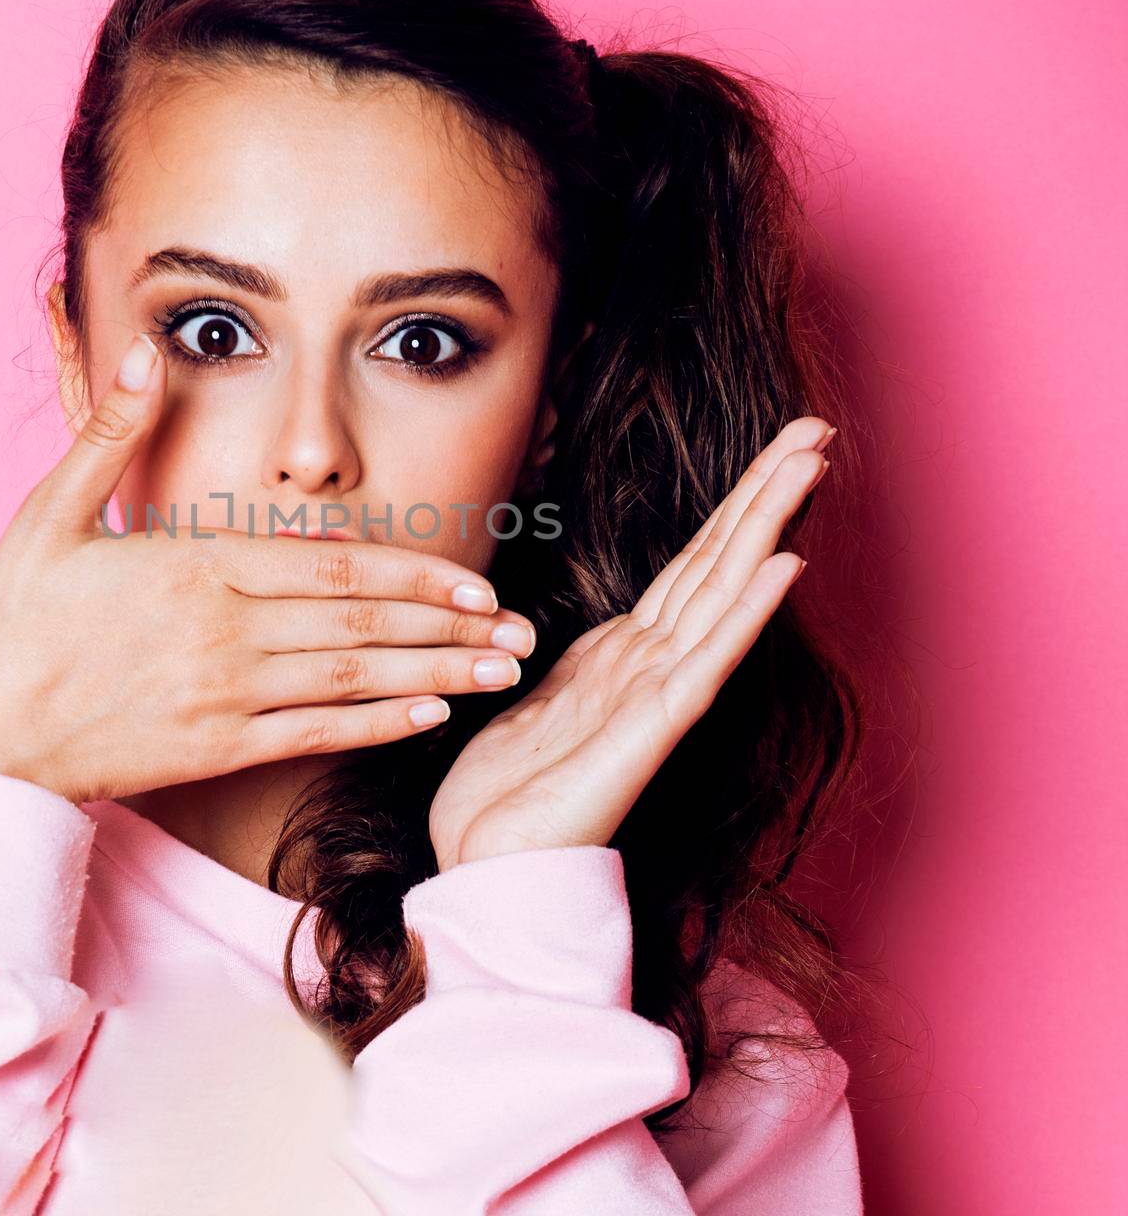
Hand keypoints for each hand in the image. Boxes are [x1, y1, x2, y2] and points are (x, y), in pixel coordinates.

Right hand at [0, 331, 535, 802]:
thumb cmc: (13, 626)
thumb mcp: (47, 515)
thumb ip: (108, 434)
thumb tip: (137, 350)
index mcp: (192, 566)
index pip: (330, 564)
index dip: (413, 573)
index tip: (475, 582)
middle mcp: (222, 630)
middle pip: (359, 622)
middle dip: (449, 627)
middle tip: (522, 634)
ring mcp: (222, 694)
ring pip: (350, 678)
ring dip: (434, 674)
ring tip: (500, 674)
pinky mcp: (214, 749)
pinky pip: (312, 735)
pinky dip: (375, 725)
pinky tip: (428, 717)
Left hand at [427, 417, 836, 870]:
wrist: (483, 868)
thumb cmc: (508, 793)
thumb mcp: (539, 697)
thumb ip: (582, 660)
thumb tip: (612, 627)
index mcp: (623, 654)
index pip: (692, 564)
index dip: (734, 505)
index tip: (778, 449)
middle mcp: (649, 667)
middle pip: (717, 562)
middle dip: (764, 493)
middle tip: (815, 430)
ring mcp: (654, 698)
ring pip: (720, 595)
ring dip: (764, 525)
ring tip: (808, 466)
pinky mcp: (646, 734)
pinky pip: (702, 661)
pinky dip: (743, 612)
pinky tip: (782, 565)